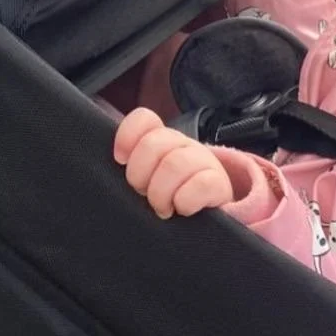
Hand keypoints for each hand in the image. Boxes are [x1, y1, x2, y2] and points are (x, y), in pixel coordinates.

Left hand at [114, 107, 234, 217]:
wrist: (210, 216)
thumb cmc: (170, 198)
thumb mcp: (147, 180)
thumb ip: (133, 167)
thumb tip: (116, 160)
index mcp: (163, 139)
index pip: (144, 119)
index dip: (127, 136)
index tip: (120, 160)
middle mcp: (183, 145)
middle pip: (153, 144)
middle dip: (140, 174)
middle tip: (143, 193)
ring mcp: (204, 162)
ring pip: (175, 164)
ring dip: (161, 193)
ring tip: (163, 208)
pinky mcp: (220, 184)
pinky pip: (201, 184)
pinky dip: (185, 200)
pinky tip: (183, 209)